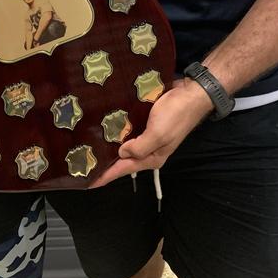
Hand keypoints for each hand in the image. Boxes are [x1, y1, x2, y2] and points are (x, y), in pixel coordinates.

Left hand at [90, 78, 212, 186]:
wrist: (191, 94)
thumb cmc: (175, 115)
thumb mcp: (157, 135)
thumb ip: (139, 147)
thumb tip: (121, 153)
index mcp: (152, 157)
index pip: (125, 169)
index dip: (107, 176)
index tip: (90, 183)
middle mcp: (149, 148)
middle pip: (123, 158)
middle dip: (106, 162)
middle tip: (86, 163)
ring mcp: (148, 134)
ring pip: (125, 143)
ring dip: (110, 144)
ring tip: (90, 145)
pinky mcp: (147, 121)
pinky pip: (129, 128)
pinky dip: (118, 129)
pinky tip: (105, 125)